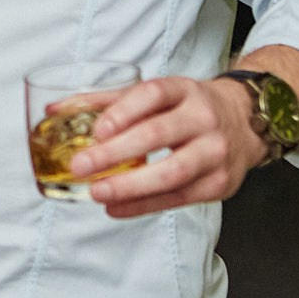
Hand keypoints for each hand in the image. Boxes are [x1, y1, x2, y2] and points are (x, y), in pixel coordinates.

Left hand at [71, 75, 263, 217]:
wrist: (245, 123)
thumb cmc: (187, 108)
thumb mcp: (156, 95)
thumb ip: (107, 101)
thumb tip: (53, 111)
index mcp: (185, 90)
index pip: (153, 94)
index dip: (123, 111)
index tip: (97, 129)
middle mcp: (204, 118)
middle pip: (158, 135)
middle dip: (115, 153)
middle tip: (81, 166)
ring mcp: (215, 152)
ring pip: (172, 172)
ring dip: (130, 186)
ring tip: (97, 192)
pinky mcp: (220, 184)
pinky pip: (178, 198)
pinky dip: (143, 206)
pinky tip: (115, 207)